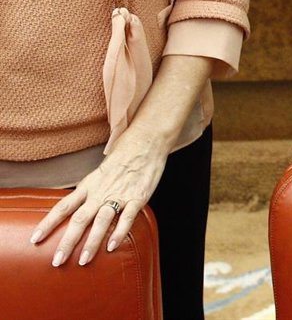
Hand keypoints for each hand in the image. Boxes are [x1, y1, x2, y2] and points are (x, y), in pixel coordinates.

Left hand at [31, 130, 167, 266]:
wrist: (147, 140)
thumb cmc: (123, 156)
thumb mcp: (100, 172)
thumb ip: (90, 191)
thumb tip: (77, 208)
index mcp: (89, 185)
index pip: (63, 206)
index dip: (48, 223)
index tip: (35, 239)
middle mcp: (101, 191)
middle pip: (80, 218)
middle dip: (67, 242)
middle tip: (57, 261)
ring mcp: (119, 194)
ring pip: (101, 220)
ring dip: (91, 242)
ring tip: (83, 260)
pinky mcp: (138, 196)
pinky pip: (127, 217)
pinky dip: (119, 232)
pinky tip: (112, 246)